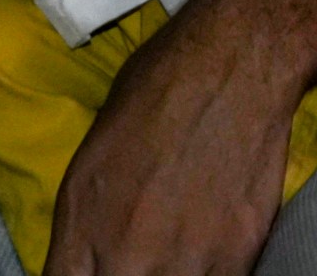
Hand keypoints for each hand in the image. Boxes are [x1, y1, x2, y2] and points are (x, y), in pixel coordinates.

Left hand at [44, 0, 304, 275]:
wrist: (235, 62)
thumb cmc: (158, 89)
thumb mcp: (93, 157)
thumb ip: (86, 225)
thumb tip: (89, 264)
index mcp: (79, 220)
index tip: (91, 272)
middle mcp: (124, 253)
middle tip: (132, 258)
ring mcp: (183, 263)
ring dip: (166, 275)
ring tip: (169, 254)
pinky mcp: (237, 260)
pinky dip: (208, 274)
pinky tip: (204, 256)